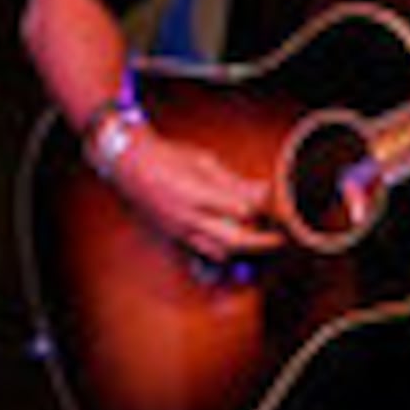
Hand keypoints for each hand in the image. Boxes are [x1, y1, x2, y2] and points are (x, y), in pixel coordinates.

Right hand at [103, 121, 284, 262]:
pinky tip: (233, 241)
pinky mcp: (175, 236)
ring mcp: (180, 230)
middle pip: (234, 239)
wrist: (129, 167)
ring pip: (220, 251)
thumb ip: (234, 181)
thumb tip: (265, 189)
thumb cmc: (167, 158)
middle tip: (279, 237)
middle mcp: (188, 217)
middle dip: (261, 242)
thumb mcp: (203, 161)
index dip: (264, 209)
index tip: (280, 205)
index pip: (242, 210)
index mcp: (197, 193)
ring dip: (243, 248)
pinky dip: (223, 250)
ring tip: (259, 238)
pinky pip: (204, 251)